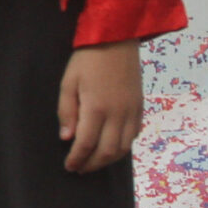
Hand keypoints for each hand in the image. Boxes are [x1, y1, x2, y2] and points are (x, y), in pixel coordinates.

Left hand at [58, 40, 143, 173]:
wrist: (117, 38)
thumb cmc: (88, 59)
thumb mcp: (69, 82)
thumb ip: (67, 111)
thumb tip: (67, 138)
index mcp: (97, 107)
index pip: (86, 143)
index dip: (77, 159)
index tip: (69, 166)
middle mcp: (118, 114)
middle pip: (107, 152)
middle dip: (92, 164)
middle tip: (80, 168)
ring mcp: (132, 111)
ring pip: (124, 147)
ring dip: (108, 160)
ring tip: (94, 162)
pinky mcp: (140, 106)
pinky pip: (134, 134)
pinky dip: (123, 146)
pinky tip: (112, 147)